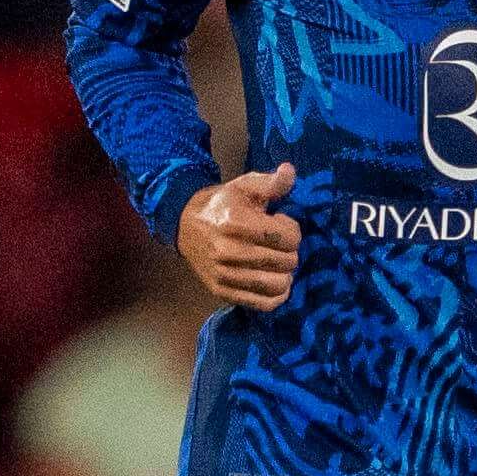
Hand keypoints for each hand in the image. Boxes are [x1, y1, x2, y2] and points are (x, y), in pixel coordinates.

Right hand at [179, 161, 301, 310]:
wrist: (184, 224)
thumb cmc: (221, 204)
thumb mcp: (244, 186)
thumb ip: (270, 182)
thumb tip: (290, 171)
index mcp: (236, 223)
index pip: (288, 237)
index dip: (291, 229)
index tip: (279, 222)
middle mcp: (229, 252)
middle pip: (286, 261)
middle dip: (289, 250)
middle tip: (278, 243)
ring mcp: (225, 275)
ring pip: (278, 285)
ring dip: (285, 273)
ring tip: (277, 261)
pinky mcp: (222, 291)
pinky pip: (263, 304)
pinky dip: (277, 295)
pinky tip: (275, 280)